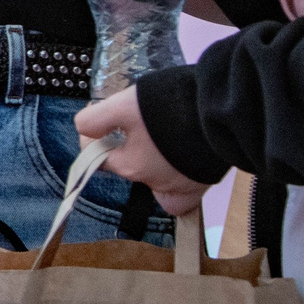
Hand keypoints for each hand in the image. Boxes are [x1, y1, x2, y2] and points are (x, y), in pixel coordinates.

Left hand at [73, 88, 211, 217]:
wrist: (219, 111)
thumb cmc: (170, 107)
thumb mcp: (124, 105)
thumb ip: (97, 119)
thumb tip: (83, 130)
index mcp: (131, 166)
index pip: (99, 159)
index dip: (95, 139)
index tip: (101, 122)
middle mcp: (154, 182)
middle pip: (129, 167)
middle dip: (126, 148)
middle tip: (138, 124)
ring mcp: (181, 186)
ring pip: (156, 181)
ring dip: (153, 162)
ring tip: (161, 137)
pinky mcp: (203, 183)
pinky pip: (181, 198)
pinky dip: (176, 188)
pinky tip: (178, 167)